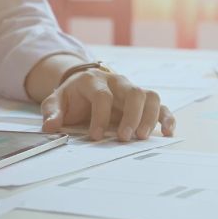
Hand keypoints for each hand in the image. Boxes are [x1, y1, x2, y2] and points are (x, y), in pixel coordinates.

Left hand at [41, 69, 175, 141]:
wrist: (82, 87)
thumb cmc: (71, 98)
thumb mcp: (56, 102)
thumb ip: (52, 112)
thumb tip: (50, 126)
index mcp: (94, 81)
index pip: (102, 96)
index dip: (100, 116)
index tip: (94, 136)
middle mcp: (117, 82)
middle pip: (133, 92)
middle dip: (131, 116)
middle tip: (124, 138)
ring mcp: (132, 90)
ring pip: (150, 96)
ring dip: (149, 117)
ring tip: (142, 137)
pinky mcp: (143, 101)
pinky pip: (160, 105)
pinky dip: (166, 117)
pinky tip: (167, 132)